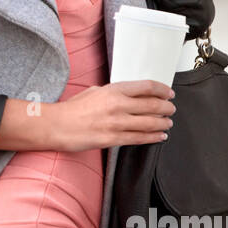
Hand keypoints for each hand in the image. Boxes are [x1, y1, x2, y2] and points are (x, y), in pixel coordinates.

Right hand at [50, 80, 175, 151]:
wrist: (57, 126)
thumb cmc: (72, 109)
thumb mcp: (94, 91)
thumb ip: (113, 92)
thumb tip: (128, 95)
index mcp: (113, 90)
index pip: (146, 87)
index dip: (162, 90)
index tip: (168, 93)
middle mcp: (118, 105)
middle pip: (152, 105)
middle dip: (166, 108)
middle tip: (171, 110)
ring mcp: (116, 123)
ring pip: (149, 123)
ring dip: (163, 123)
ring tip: (168, 124)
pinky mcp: (113, 139)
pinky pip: (139, 138)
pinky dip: (153, 137)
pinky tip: (160, 136)